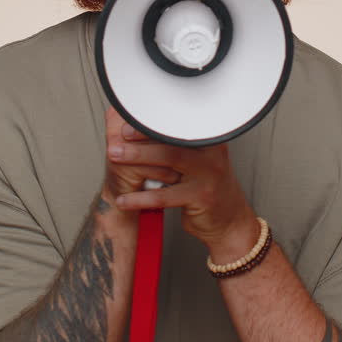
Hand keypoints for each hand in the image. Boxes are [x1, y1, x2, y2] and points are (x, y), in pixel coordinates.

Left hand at [101, 106, 258, 256]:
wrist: (229, 221)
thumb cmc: (206, 188)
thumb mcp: (197, 162)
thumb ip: (177, 146)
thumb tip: (142, 127)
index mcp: (209, 140)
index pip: (177, 125)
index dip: (152, 121)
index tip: (129, 119)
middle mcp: (212, 153)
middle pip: (172, 139)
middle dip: (141, 136)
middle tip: (117, 135)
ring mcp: (208, 174)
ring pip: (168, 162)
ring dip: (137, 158)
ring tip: (113, 156)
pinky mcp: (201, 197)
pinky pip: (164, 196)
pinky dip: (140, 198)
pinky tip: (124, 199)